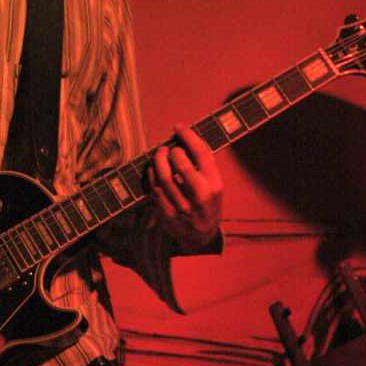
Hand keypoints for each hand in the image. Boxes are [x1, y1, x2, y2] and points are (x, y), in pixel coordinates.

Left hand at [149, 125, 222, 253]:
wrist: (201, 237)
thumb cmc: (207, 204)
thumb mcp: (214, 186)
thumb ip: (203, 166)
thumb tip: (184, 139)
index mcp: (214, 185)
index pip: (202, 154)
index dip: (188, 136)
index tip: (179, 127)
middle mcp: (200, 196)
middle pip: (181, 164)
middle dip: (172, 151)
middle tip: (169, 148)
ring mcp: (182, 207)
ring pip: (164, 176)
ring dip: (158, 160)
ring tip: (160, 154)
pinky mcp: (167, 214)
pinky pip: (154, 189)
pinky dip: (151, 174)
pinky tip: (153, 169)